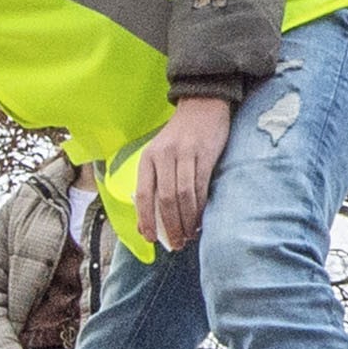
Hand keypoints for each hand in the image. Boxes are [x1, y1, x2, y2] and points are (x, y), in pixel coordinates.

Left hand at [128, 92, 235, 251]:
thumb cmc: (180, 136)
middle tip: (176, 244)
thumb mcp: (160, 155)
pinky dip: (200, 208)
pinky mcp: (205, 154)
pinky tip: (200, 219)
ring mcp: (184, 154)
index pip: (143, 194)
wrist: (203, 104)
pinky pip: (201, 187)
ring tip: (189, 236)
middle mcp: (163, 156)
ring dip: (186, 221)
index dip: (146, 220)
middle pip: (165, 199)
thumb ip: (153, 184)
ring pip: (183, 196)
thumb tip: (146, 224)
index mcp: (148, 158)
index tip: (151, 239)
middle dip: (170, 226)